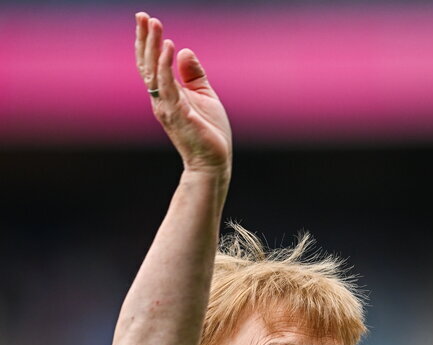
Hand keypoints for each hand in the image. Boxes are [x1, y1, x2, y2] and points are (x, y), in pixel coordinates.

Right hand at [135, 12, 231, 179]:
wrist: (213, 162)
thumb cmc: (209, 133)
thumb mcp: (205, 95)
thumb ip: (194, 74)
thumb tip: (184, 51)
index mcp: (166, 94)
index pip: (151, 64)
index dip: (147, 42)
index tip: (146, 19)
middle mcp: (161, 99)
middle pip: (147, 64)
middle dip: (145, 39)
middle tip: (142, 15)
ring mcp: (167, 107)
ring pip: (154, 72)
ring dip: (153, 46)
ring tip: (155, 25)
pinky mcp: (177, 114)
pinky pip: (167, 86)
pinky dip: (166, 66)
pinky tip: (169, 47)